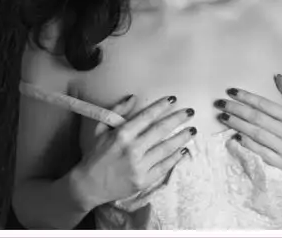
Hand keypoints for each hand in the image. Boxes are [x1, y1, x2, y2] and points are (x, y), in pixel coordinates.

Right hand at [73, 94, 196, 208]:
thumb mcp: (100, 129)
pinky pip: (164, 167)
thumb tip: (133, 98)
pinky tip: (183, 150)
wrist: (89, 185)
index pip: (146, 117)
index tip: (173, 99)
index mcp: (121, 135)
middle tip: (190, 112)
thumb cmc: (94, 155)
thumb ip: (117, 111)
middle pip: (160, 130)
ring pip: (166, 149)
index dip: (161, 107)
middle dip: (177, 119)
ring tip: (192, 130)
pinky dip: (175, 158)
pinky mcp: (144, 181)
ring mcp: (140, 166)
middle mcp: (132, 149)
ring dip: (181, 138)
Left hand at [214, 82, 281, 188]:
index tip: (231, 91)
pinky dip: (246, 144)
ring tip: (222, 117)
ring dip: (237, 125)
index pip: (265, 104)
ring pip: (256, 134)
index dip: (246, 97)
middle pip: (257, 118)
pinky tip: (234, 137)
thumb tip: (278, 76)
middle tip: (219, 104)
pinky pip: (260, 152)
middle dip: (236, 109)